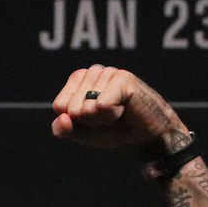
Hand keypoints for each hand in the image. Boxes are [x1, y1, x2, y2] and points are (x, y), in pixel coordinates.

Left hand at [51, 65, 187, 149]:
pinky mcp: (123, 78)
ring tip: (118, 112)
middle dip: (89, 121)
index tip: (94, 118)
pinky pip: (102, 105)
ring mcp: (108, 73)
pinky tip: (124, 109)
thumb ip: (65, 129)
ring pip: (87, 107)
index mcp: (80, 80)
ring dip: (102, 119)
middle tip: (109, 117)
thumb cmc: (116, 129)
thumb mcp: (84, 133)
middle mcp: (93, 72)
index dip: (75, 121)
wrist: (147, 134)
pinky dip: (112, 115)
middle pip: (72, 108)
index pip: (59, 105)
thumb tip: (61, 118)